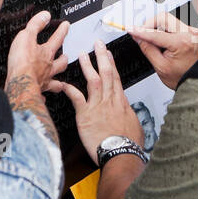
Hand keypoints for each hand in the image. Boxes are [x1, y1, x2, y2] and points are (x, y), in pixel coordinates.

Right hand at [5, 10, 68, 93]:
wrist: (20, 84)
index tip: (66, 25)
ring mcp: (45, 81)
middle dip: (64, 58)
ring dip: (59, 79)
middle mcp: (48, 67)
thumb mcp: (27, 36)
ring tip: (61, 80)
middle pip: (61, 62)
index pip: (57, 39)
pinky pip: (44, 95)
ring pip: (57, 80)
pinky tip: (44, 97)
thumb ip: (36, 25)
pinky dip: (44, 95)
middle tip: (66, 56)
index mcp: (46, 53)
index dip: (62, 31)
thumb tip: (45, 15)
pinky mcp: (38, 92)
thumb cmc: (23, 62)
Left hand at [59, 40, 144, 162]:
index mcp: (121, 103)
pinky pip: (76, 98)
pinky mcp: (85, 115)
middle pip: (106, 73)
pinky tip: (63, 83)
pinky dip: (69, 90)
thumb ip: (128, 118)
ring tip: (81, 55)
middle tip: (97, 44)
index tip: (107, 54)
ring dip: (87, 66)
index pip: (116, 78)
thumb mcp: (134, 127)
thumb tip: (128, 118)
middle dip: (101, 57)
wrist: (121, 153)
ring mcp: (97, 106)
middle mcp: (110, 101)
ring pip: (92, 80)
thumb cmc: (128, 145)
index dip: (111, 64)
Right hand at [130, 11, 197, 89]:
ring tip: (158, 43)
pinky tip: (167, 43)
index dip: (140, 31)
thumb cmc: (184, 77)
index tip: (131, 29)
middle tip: (143, 34)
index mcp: (182, 43)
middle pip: (164, 17)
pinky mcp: (195, 33)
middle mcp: (190, 34)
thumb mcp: (160, 66)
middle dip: (150, 24)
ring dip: (159, 28)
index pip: (155, 33)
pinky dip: (168, 31)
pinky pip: (178, 25)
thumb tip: (138, 37)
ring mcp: (194, 32)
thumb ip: (147, 49)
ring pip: (170, 20)